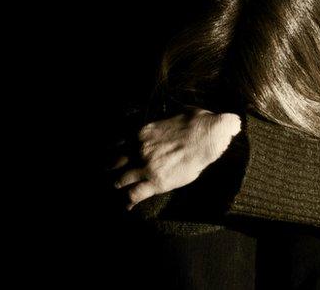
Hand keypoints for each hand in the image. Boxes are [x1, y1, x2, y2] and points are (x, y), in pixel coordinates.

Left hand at [112, 107, 241, 209]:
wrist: (209, 137)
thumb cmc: (197, 122)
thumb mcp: (172, 114)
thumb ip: (161, 122)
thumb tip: (166, 119)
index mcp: (141, 133)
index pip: (118, 145)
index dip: (114, 152)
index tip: (114, 158)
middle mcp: (139, 150)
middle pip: (115, 163)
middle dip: (112, 169)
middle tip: (110, 174)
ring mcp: (146, 167)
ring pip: (121, 180)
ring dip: (119, 185)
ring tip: (118, 190)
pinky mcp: (157, 182)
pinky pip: (135, 194)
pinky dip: (129, 200)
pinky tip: (127, 205)